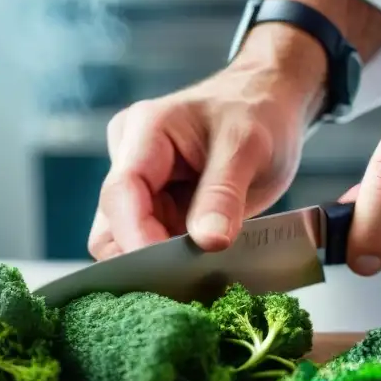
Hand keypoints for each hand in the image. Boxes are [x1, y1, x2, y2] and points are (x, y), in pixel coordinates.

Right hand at [89, 24, 320, 259]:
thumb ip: (224, 195)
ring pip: (124, 239)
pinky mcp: (153, 205)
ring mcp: (139, 184)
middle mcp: (129, 156)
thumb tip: (207, 243)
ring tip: (197, 271)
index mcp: (145, 130)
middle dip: (142, 256)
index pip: (121, 193)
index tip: (167, 270)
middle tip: (186, 278)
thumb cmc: (258, 112)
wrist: (268, 102)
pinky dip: (168, 261)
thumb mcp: (248, 148)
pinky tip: (197, 265)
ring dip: (156, 263)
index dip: (136, 237)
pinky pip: (147, 242)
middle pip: (112, 223)